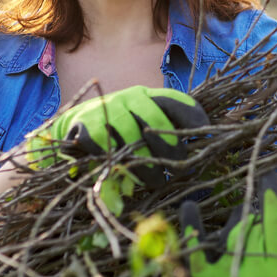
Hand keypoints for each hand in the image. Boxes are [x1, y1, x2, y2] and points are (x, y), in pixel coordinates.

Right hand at [28, 85, 207, 184]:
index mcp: (146, 96)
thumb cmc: (115, 130)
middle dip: (170, 147)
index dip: (193, 117)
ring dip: (145, 163)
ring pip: (132, 138)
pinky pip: (106, 147)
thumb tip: (200, 142)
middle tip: (178, 169)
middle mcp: (129, 97)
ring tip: (155, 180)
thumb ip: (164, 130)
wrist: (70, 127)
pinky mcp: (87, 125)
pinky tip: (124, 173)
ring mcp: (107, 109)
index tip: (206, 135)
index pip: (175, 101)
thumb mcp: (140, 124)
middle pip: (155, 120)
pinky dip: (116, 162)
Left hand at [181, 174, 276, 276]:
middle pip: (254, 227)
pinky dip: (193, 230)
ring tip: (250, 221)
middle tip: (266, 215)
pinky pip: (198, 252)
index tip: (268, 175)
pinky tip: (189, 207)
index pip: (275, 225)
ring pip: (233, 233)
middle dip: (261, 215)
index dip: (271, 196)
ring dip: (241, 220)